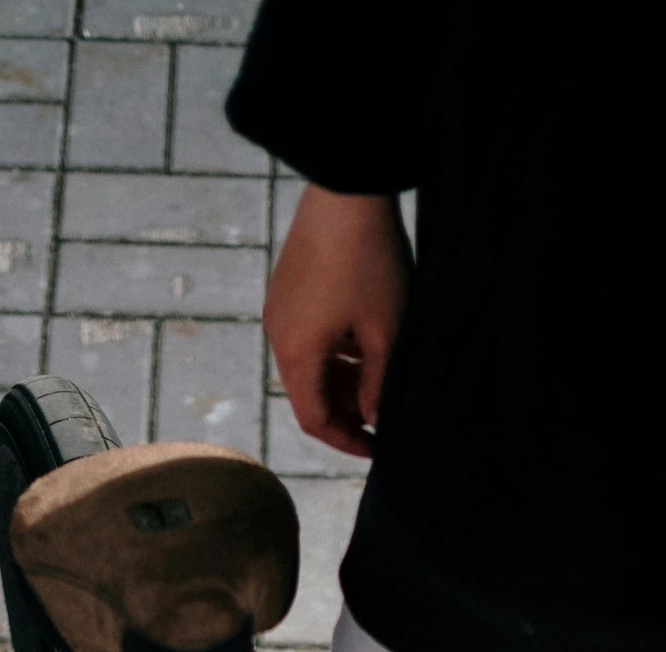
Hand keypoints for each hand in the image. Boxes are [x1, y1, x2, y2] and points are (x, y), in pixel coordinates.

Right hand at [263, 185, 411, 458]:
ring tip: (380, 381)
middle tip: (384, 416)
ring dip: (343, 380)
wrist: (345, 188)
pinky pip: (309, 335)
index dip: (347, 440)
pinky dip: (335, 352)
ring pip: (311, 364)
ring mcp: (280, 308)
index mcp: (297, 353)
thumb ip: (381, 383)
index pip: (314, 419)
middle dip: (347, 410)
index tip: (377, 449)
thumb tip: (374, 418)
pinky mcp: (288, 287)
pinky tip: (365, 344)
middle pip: (310, 393)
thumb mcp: (386, 331)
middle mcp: (279, 334)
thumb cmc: (370, 260)